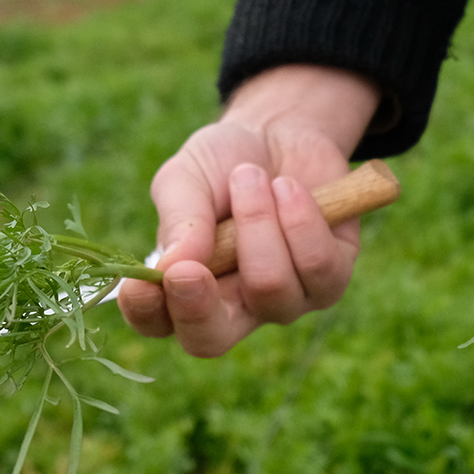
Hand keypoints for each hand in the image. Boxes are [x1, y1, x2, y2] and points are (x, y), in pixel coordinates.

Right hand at [118, 65, 380, 356]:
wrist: (285, 134)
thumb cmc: (224, 163)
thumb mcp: (188, 177)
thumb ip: (180, 220)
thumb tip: (172, 266)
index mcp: (184, 287)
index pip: (159, 323)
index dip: (147, 313)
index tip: (141, 284)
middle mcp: (235, 306)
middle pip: (212, 339)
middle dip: (199, 307)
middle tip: (191, 268)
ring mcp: (286, 299)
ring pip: (270, 287)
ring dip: (257, 222)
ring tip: (251, 176)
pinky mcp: (331, 278)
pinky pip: (317, 264)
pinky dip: (299, 217)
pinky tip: (288, 188)